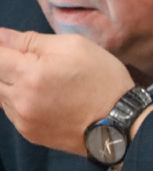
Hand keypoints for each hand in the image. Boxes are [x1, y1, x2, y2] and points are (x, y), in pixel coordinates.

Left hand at [0, 29, 134, 155]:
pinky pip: (12, 112)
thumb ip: (32, 40)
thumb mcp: (75, 46)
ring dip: (12, 84)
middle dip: (7, 66)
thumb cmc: (103, 80)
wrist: (122, 122)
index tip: (9, 46)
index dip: (1, 48)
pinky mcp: (30, 133)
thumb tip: (1, 36)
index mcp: (30, 74)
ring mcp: (23, 119)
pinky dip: (21, 101)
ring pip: (1, 95)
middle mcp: (19, 99)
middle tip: (35, 64)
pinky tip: (46, 98)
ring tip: (43, 82)